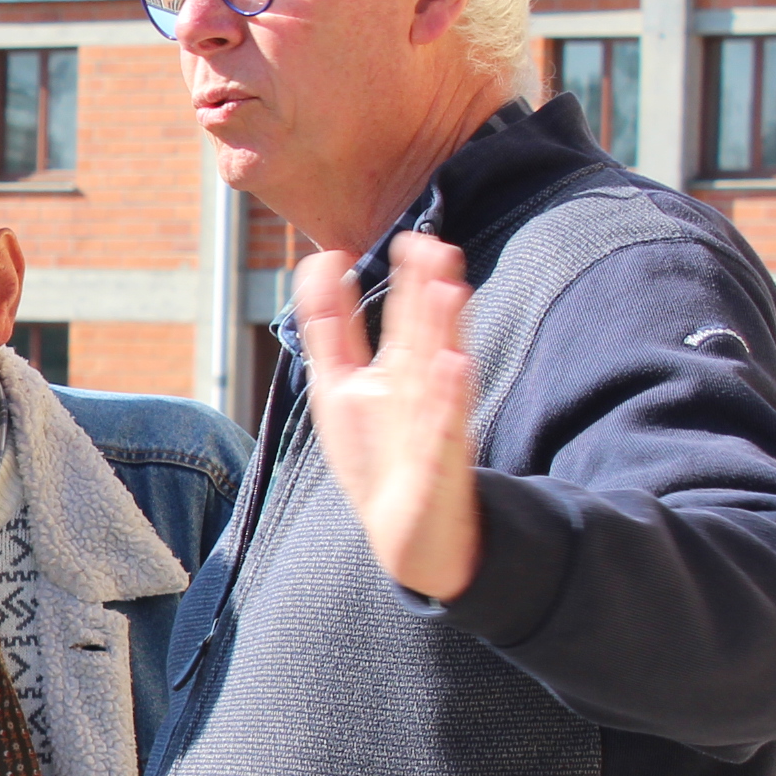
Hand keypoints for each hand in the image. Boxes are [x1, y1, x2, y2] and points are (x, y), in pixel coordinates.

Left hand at [296, 233, 481, 602]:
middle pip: (421, 332)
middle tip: (432, 245)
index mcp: (393, 370)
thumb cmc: (376, 453)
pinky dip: (449, 398)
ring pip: (438, 368)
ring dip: (445, 331)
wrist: (408, 531)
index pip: (394, 318)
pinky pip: (444, 426)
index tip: (384, 245)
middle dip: (426, 291)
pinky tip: (455, 367)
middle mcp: (415, 389)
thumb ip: (330, 330)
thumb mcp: (339, 386)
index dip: (394, 283)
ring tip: (450, 290)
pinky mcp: (438, 461)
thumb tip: (320, 264)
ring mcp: (429, 422)